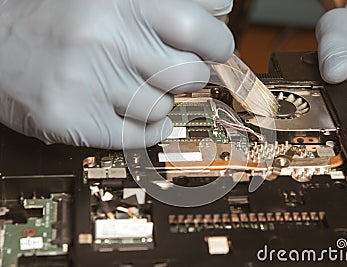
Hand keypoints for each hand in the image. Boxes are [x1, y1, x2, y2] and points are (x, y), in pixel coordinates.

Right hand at [0, 0, 233, 148]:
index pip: (199, 28)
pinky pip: (140, 135)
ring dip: (159, 101)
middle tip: (171, 69)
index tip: (214, 49)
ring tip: (134, 87)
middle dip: (188, 75)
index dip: (216, 42)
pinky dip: (146, 128)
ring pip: (165, 107)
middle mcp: (105, 38)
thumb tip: (218, 9)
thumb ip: (163, 3)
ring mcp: (88, 81)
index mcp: (120, 1)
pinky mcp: (74, 118)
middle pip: (189, 74)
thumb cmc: (53, 16)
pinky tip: (132, 112)